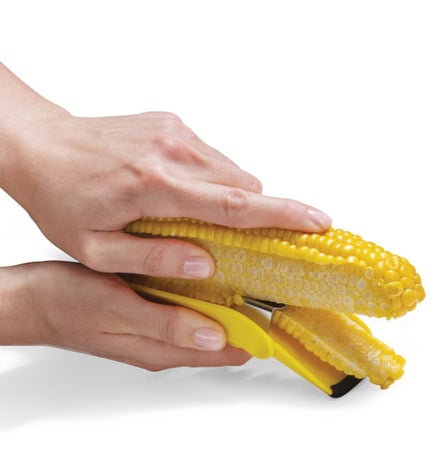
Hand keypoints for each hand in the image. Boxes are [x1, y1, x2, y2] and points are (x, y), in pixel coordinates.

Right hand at [0, 262, 249, 368]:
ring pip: (209, 317)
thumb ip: (166, 325)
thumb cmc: (69, 306)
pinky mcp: (151, 309)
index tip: (283, 313)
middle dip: (249, 315)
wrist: (35, 300)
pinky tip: (212, 268)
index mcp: (164, 349)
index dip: (257, 336)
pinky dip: (206, 290)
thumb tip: (214, 338)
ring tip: (252, 272)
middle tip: (273, 282)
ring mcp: (160, 326)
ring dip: (230, 300)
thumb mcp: (117, 312)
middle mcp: (167, 341)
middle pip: (224, 334)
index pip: (228, 352)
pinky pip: (190, 303)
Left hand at [3, 98, 330, 277]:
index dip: (282, 215)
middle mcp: (172, 152)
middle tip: (241, 239)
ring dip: (228, 197)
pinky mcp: (172, 122)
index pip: (234, 205)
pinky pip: (212, 156)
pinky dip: (211, 178)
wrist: (41, 146)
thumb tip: (206, 263)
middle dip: (254, 214)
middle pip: (242, 187)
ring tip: (196, 216)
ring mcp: (174, 132)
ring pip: (230, 171)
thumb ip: (153, 257)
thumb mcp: (95, 249)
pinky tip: (181, 191)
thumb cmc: (62, 199)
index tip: (318, 222)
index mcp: (154, 187)